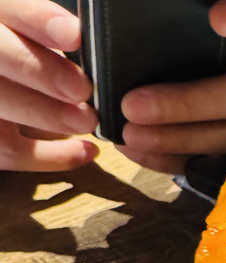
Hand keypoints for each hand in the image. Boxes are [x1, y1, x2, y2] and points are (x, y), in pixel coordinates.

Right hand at [0, 0, 97, 171]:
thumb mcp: (34, 39)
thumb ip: (48, 33)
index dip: (38, 19)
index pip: (8, 9)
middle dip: (42, 73)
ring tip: (88, 121)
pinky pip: (9, 150)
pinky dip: (52, 156)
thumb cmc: (30, 61)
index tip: (74, 35)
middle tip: (83, 88)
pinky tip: (87, 152)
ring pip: (2, 104)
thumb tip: (88, 41)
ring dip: (49, 116)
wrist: (10, 83)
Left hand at [117, 0, 225, 173]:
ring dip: (180, 139)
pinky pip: (216, 159)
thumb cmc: (203, 24)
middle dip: (190, 104)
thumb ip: (192, 9)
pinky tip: (135, 149)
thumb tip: (176, 13)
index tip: (219, 19)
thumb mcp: (199, 13)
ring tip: (130, 133)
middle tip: (134, 105)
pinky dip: (173, 159)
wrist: (224, 56)